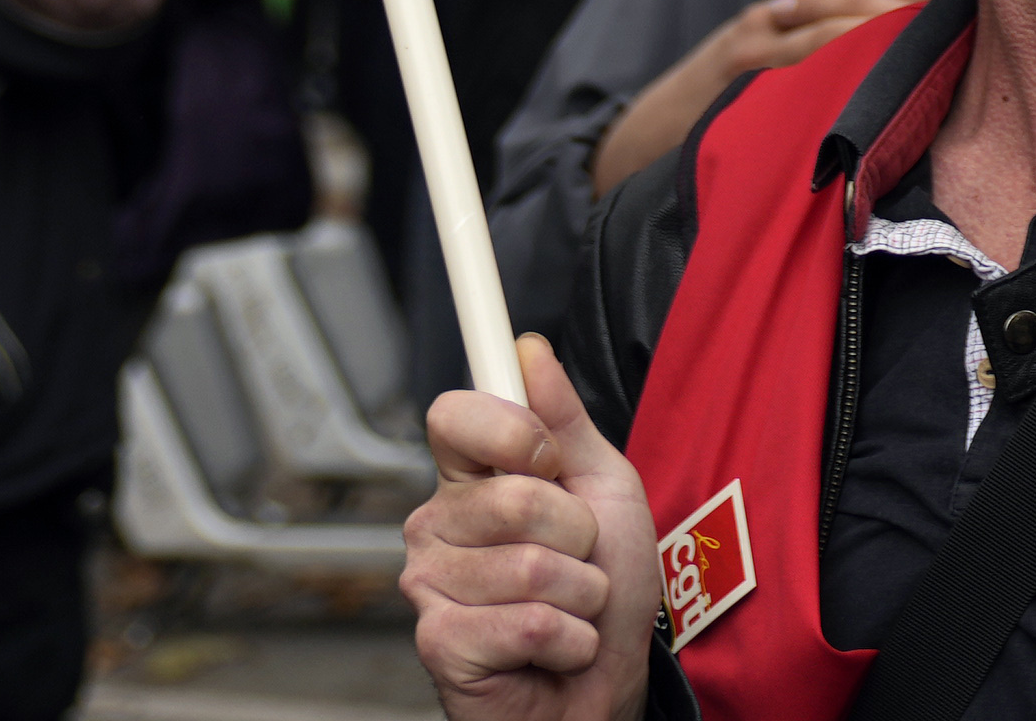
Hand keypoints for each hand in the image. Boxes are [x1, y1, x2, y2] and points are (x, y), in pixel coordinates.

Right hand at [405, 332, 657, 720]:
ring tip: (567, 609)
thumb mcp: (604, 489)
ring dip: (581, 594)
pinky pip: (530, 621)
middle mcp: (436, 527)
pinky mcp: (440, 644)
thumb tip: (527, 348)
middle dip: (578, 535)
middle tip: (575, 562)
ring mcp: (430, 586)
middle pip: (515, 495)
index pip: (455, 415)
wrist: (604, 687)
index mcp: (469, 481)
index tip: (548, 459)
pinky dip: (569, 637)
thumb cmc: (605, 592)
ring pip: (532, 565)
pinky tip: (553, 650)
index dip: (514, 431)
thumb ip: (564, 421)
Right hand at [589, 0, 934, 195]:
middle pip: (830, 17)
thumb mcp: (751, 59)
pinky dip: (820, 90)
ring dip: (860, 47)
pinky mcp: (733, 107)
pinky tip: (855, 96)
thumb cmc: (711, 98)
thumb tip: (882, 50)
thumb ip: (802, 50)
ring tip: (906, 49)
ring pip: (812, 50)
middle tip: (931, 20)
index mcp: (766, 20)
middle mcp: (756, 35)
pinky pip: (785, 95)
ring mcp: (742, 71)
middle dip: (881, 16)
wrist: (636, 139)